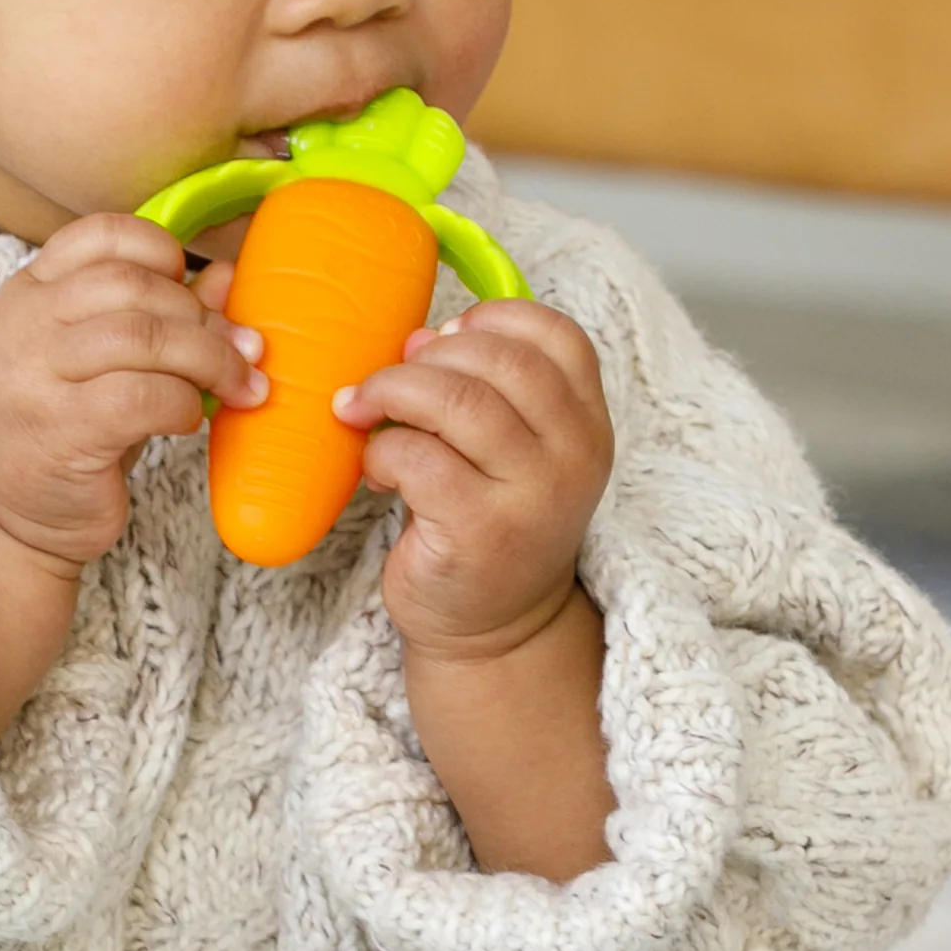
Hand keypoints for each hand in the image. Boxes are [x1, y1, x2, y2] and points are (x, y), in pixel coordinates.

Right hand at [0, 215, 266, 570]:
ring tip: (236, 386)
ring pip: (144, 336)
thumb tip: (229, 277)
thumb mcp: (103, 363)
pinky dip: (183, 404)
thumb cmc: (62, 433)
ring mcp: (33, 376)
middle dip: (201, 316)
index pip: (99, 235)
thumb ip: (157, 314)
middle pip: (132, 284)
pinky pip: (143, 396)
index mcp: (27, 293)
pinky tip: (188, 420)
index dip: (160, 252)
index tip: (189, 291)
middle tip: (240, 351)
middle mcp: (22, 325)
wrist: (6, 518)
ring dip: (208, 360)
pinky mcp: (59, 430)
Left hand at [337, 301, 612, 658]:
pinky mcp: (480, 531)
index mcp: (586, 423)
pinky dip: (380, 452)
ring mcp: (532, 495)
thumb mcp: (509, 452)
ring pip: (456, 401)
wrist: (496, 630)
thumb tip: (419, 337)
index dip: (492, 320)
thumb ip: (478, 391)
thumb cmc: (489, 525)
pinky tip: (377, 473)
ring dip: (391, 394)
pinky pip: (417, 457)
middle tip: (385, 384)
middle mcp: (574, 455)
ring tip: (364, 414)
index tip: (442, 338)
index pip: (557, 337)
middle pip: (499, 360)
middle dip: (425, 358)